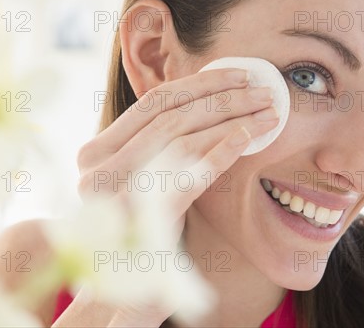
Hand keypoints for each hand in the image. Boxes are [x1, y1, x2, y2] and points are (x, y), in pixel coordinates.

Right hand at [76, 67, 278, 322]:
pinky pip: (191, 175)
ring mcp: (118, 194)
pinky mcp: (145, 220)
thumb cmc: (143, 228)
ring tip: (267, 112)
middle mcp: (98, 169)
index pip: (153, 102)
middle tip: (262, 90)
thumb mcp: (142, 177)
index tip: (238, 74)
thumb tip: (209, 98)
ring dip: (231, 119)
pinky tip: (251, 137)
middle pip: (170, 115)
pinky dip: (223, 150)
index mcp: (95, 152)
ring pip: (183, 138)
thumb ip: (159, 142)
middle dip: (222, 96)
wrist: (127, 290)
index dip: (199, 83)